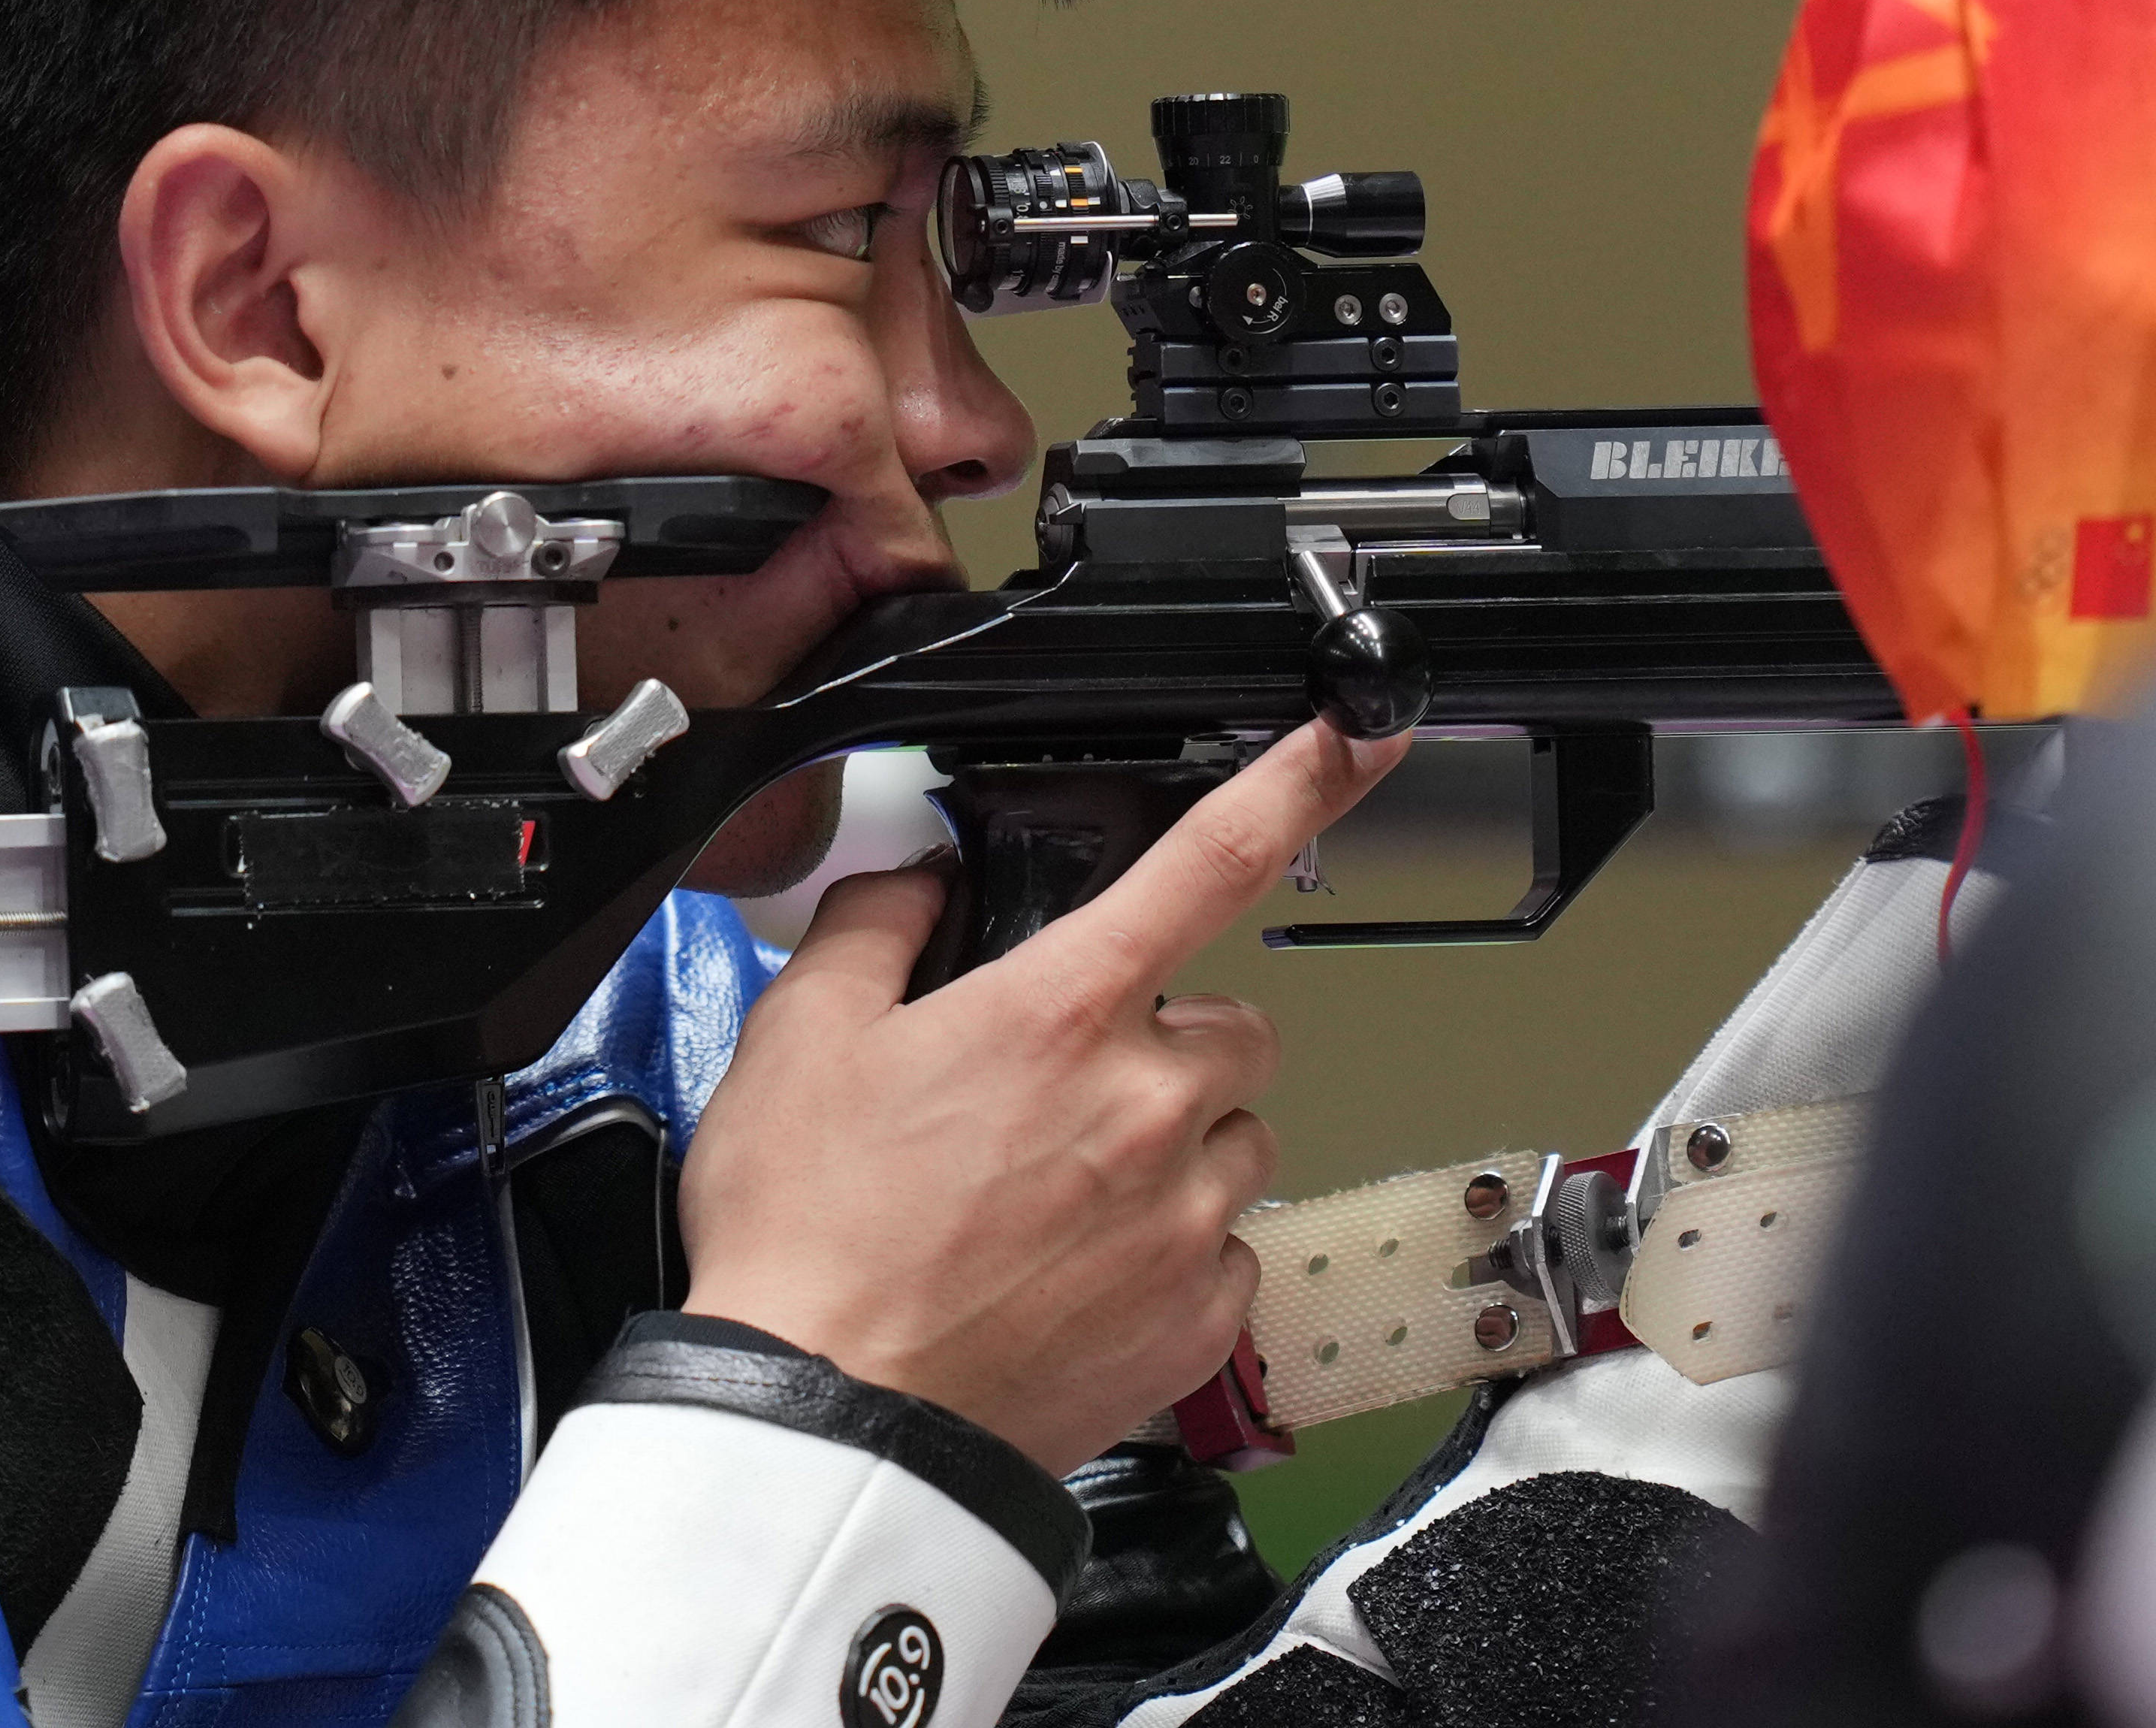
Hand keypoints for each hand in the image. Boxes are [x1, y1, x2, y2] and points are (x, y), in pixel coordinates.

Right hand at [679, 719, 1406, 1475]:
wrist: (831, 1422)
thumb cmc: (809, 1240)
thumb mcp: (799, 1040)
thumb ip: (873, 928)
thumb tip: (916, 884)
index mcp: (1063, 1011)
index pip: (1209, 860)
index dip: (1300, 781)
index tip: (1356, 733)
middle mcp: (1149, 1103)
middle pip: (1233, 1027)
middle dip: (1172, 1041)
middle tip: (1067, 1092)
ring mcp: (1185, 1218)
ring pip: (1238, 1141)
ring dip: (1177, 1149)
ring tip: (1062, 1196)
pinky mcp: (1198, 1321)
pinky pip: (1227, 1253)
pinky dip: (1174, 1256)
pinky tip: (1080, 1275)